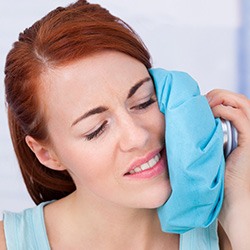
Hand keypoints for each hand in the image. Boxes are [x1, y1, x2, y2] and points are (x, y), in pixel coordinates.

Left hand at [206, 89, 249, 248]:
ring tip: (206, 104)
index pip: (233, 106)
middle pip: (239, 101)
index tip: (198, 103)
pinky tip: (213, 113)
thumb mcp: (210, 155)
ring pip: (243, 105)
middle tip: (202, 101)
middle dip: (219, 95)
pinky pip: (242, 119)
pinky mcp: (249, 145)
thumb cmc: (218, 182)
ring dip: (223, 99)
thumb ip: (207, 140)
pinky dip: (227, 111)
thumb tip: (187, 128)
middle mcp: (247, 133)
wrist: (232, 204)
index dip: (217, 99)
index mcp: (238, 134)